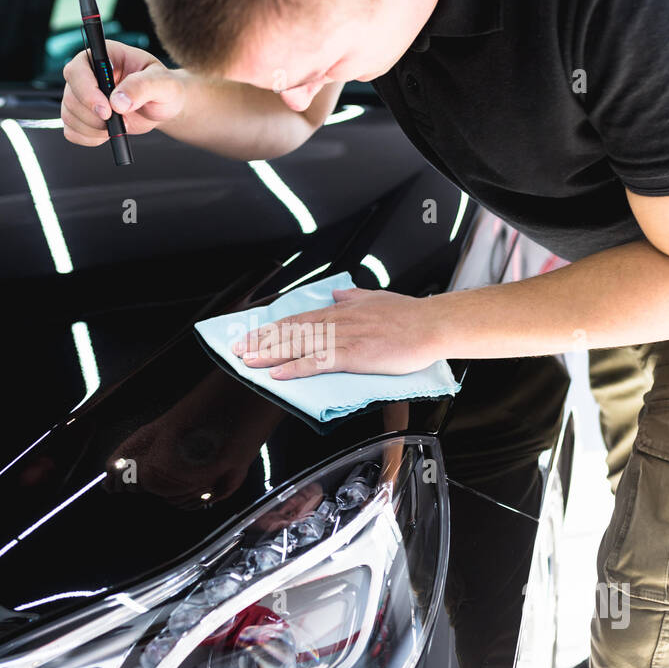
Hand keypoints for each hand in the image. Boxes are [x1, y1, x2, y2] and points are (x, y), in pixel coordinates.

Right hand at [61, 40, 185, 144]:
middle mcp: (87, 73)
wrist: (162, 106)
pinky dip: (89, 138)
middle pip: (70, 96)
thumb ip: (142, 87)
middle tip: (120, 121)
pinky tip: (109, 133)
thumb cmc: (163, 88)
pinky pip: (71, 131)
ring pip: (69, 115)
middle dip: (93, 116)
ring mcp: (81, 95)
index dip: (87, 92)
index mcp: (103, 55)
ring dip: (93, 129)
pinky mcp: (81, 115)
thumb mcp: (162, 83)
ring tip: (120, 125)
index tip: (107, 110)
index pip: (77, 70)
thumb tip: (118, 101)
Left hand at [231, 287, 440, 377]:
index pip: (298, 319)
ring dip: (271, 355)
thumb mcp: (376, 298)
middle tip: (237, 350)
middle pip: (291, 331)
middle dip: (262, 342)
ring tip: (248, 362)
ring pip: (299, 346)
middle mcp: (337, 321)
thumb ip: (354, 297)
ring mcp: (344, 338)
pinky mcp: (354, 354)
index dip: (272, 329)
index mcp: (341, 310)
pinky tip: (280, 375)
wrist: (430, 325)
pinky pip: (318, 362)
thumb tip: (337, 292)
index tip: (252, 335)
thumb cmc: (409, 315)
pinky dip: (296, 368)